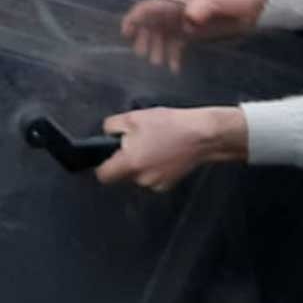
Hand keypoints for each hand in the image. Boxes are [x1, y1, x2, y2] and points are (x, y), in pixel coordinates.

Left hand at [95, 106, 246, 190]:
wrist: (200, 135)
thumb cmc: (169, 125)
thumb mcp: (132, 117)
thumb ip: (111, 127)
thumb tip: (106, 134)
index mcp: (130, 163)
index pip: (104, 176)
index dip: (102, 166)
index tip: (106, 157)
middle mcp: (142, 179)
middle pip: (121, 175)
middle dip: (124, 161)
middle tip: (135, 143)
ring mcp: (156, 184)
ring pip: (137, 176)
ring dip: (139, 164)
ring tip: (152, 145)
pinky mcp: (168, 184)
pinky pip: (151, 177)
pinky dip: (153, 168)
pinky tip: (162, 153)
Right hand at [120, 0, 267, 72]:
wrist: (256, 4)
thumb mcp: (223, 0)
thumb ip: (205, 5)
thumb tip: (188, 17)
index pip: (150, 6)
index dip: (135, 17)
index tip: (126, 32)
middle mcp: (176, 10)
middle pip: (151, 23)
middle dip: (143, 38)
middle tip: (144, 56)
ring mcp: (184, 22)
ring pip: (161, 35)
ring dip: (156, 49)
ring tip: (157, 64)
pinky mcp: (193, 33)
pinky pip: (176, 44)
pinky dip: (172, 56)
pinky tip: (174, 69)